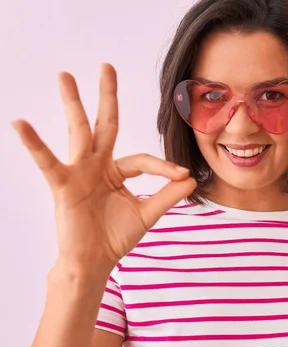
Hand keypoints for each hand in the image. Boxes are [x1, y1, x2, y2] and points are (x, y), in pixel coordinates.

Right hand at [13, 63, 195, 280]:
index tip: (181, 175)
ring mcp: (80, 172)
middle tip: (107, 67)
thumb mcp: (147, 214)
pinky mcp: (64, 184)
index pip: (143, 160)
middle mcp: (98, 166)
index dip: (163, 167)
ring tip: (66, 76)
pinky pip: (48, 161)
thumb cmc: (115, 237)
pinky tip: (21, 123)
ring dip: (73, 103)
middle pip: (105, 125)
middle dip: (107, 97)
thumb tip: (191, 177)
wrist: (94, 262)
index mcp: (118, 172)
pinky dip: (35, 143)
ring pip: (79, 132)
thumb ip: (167, 195)